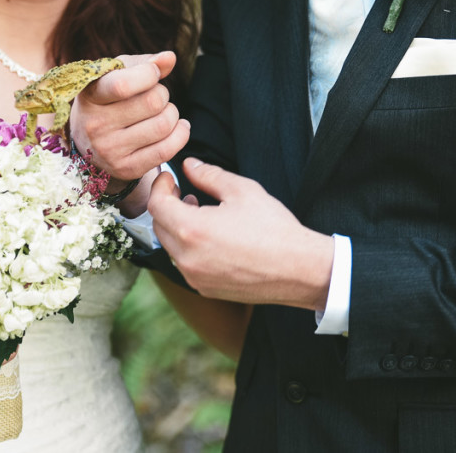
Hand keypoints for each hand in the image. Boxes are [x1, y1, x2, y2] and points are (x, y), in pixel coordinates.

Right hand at [69, 51, 188, 182]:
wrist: (89, 141)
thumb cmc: (108, 99)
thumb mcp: (117, 75)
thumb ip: (144, 63)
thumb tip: (169, 58)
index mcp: (90, 96)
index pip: (124, 85)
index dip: (149, 73)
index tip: (152, 73)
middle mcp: (96, 125)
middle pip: (153, 103)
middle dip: (163, 95)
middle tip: (156, 97)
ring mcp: (110, 150)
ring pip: (163, 125)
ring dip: (172, 115)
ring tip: (164, 113)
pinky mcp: (126, 169)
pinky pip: (167, 151)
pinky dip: (180, 135)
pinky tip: (177, 128)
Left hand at [148, 158, 334, 309]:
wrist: (299, 269)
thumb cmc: (273, 228)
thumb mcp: (242, 190)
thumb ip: (209, 175)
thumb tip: (189, 165)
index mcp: (192, 230)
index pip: (156, 205)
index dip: (159, 187)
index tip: (169, 178)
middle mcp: (187, 258)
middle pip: (159, 226)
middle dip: (166, 206)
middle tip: (182, 192)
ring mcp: (194, 277)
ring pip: (170, 247)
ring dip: (176, 227)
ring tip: (198, 211)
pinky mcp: (205, 289)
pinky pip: (184, 264)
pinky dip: (188, 247)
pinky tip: (209, 236)